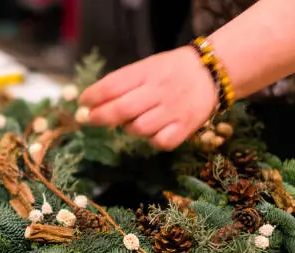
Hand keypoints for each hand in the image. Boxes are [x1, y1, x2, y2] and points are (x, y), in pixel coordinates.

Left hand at [79, 46, 218, 149]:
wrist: (212, 73)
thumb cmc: (170, 72)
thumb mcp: (146, 67)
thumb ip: (121, 84)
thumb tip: (90, 103)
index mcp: (147, 72)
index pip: (113, 85)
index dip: (93, 96)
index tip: (82, 102)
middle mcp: (159, 91)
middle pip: (122, 109)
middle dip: (100, 117)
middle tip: (89, 119)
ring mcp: (173, 110)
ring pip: (138, 129)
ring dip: (128, 128)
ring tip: (132, 121)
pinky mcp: (185, 128)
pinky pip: (159, 142)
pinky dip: (151, 140)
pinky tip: (153, 131)